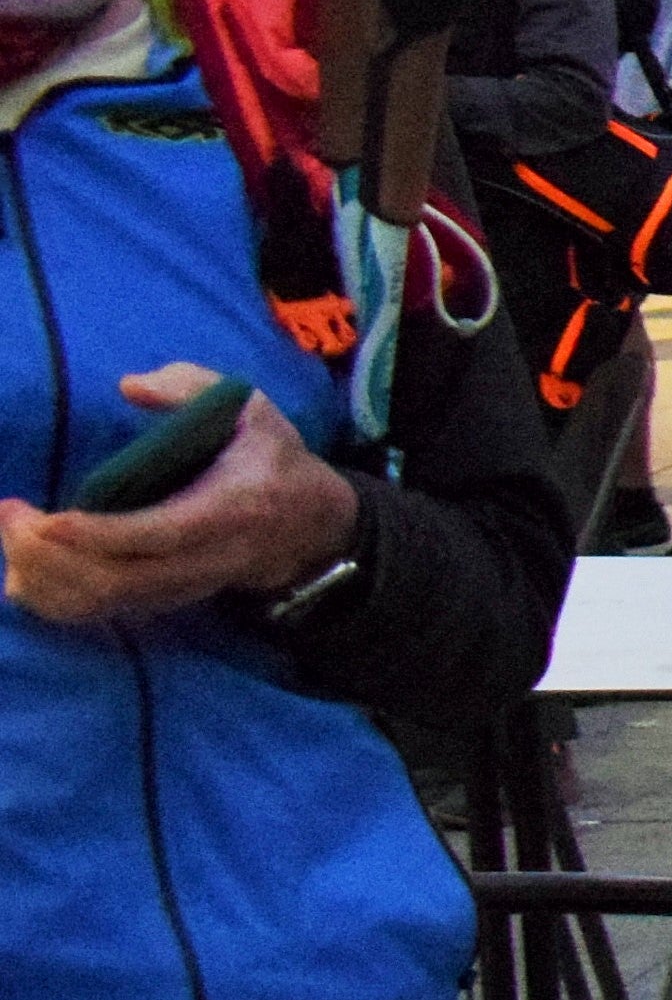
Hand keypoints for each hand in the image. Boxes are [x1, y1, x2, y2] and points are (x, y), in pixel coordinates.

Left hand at [0, 368, 360, 630]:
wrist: (313, 526)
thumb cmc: (273, 458)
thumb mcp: (253, 408)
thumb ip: (192, 387)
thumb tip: (130, 387)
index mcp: (231, 508)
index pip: (162, 533)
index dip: (101, 534)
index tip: (47, 519)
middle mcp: (208, 558)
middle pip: (122, 579)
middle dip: (54, 556)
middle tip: (10, 516)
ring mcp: (186, 587)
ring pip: (108, 602)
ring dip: (47, 579)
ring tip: (10, 535)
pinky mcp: (167, 600)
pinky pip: (104, 613)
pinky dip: (56, 599)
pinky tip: (21, 572)